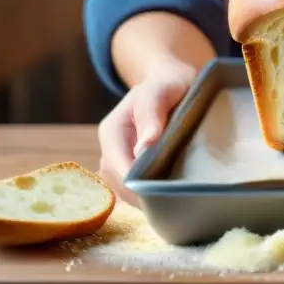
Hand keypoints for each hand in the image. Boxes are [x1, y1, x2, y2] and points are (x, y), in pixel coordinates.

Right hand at [97, 60, 197, 204]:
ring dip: (145, 197)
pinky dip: (149, 193)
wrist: (170, 80)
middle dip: (141, 195)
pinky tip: (168, 195)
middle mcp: (111, 149)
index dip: (135, 184)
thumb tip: (144, 147)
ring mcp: (120, 159)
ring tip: (172, 201)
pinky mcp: (133, 165)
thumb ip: (152, 115)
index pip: (117, 167)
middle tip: (172, 203)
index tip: (160, 193)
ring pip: (126, 190)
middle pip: (119, 184)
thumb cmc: (166, 84)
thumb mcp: (160, 93)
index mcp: (112, 132)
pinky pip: (136, 187)